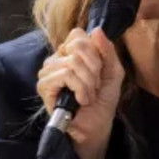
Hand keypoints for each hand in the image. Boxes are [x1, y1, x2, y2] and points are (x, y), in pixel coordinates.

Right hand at [36, 28, 124, 158]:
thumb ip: (107, 51)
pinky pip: (65, 74)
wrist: (96, 128)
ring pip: (73, 61)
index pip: (78, 34)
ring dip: (88, 82)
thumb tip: (96, 30)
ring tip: (88, 96)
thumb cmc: (102, 101)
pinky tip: (80, 100)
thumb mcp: (113, 72)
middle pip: (78, 46)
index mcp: (71, 53)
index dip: (95, 52)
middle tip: (95, 86)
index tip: (99, 71)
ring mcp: (48, 72)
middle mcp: (56, 59)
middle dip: (94, 68)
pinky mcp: (44, 86)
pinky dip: (80, 88)